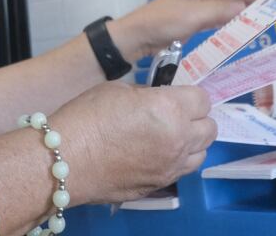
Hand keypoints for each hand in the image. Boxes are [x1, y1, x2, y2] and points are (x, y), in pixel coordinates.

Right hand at [51, 82, 216, 203]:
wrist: (65, 160)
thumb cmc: (86, 118)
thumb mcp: (118, 90)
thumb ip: (147, 95)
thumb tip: (157, 100)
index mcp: (169, 108)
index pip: (202, 99)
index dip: (189, 95)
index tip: (177, 95)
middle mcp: (178, 139)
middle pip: (210, 127)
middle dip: (196, 117)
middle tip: (176, 113)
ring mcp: (171, 166)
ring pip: (202, 152)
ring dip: (191, 141)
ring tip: (169, 135)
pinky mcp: (160, 185)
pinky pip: (183, 169)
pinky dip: (178, 160)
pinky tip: (156, 153)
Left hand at [111, 0, 273, 60]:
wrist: (136, 38)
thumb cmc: (162, 22)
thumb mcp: (193, 16)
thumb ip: (220, 10)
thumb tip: (245, 5)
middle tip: (275, 1)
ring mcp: (196, 6)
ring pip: (226, 4)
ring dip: (244, 7)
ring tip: (265, 12)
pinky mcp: (193, 21)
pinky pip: (218, 17)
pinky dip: (232, 19)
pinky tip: (242, 24)